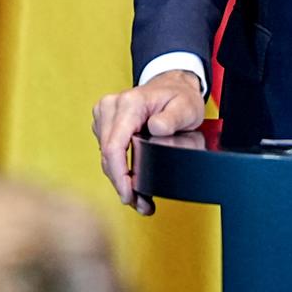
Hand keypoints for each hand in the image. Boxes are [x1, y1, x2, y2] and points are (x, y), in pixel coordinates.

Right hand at [92, 71, 205, 211]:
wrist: (171, 86)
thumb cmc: (179, 97)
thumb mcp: (186, 107)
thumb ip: (173, 119)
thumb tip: (155, 129)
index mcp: (129, 103)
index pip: (113, 145)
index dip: (119, 175)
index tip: (129, 195)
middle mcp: (111, 106)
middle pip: (107, 155)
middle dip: (121, 184)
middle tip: (141, 205)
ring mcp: (105, 113)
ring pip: (105, 156)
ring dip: (119, 179)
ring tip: (140, 198)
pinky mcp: (104, 122)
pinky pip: (107, 151)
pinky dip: (118, 168)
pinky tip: (131, 180)